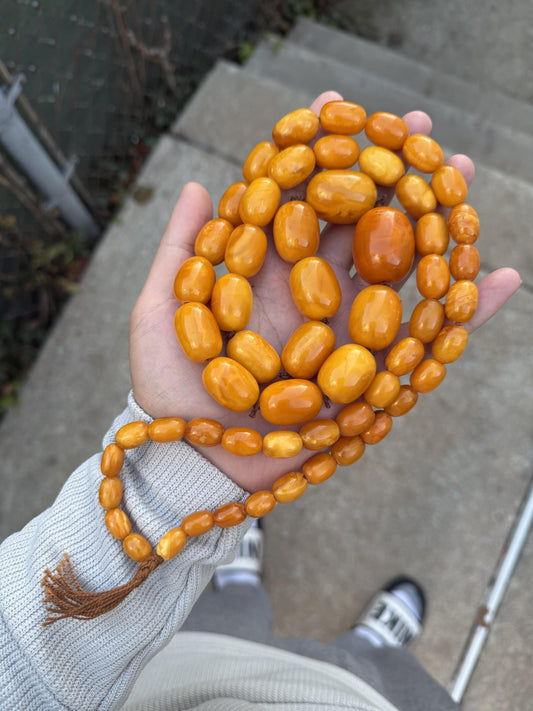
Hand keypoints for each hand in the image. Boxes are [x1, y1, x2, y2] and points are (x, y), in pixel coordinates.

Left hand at [130, 92, 520, 492]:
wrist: (192, 458)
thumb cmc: (166, 386)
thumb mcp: (158, 311)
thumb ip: (180, 249)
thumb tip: (199, 183)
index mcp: (263, 274)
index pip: (298, 200)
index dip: (316, 155)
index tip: (334, 108)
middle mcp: (309, 296)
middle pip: (357, 226)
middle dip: (386, 175)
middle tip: (419, 129)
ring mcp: (342, 333)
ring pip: (396, 271)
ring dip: (431, 226)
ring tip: (461, 180)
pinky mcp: (366, 375)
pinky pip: (422, 343)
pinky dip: (464, 316)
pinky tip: (502, 280)